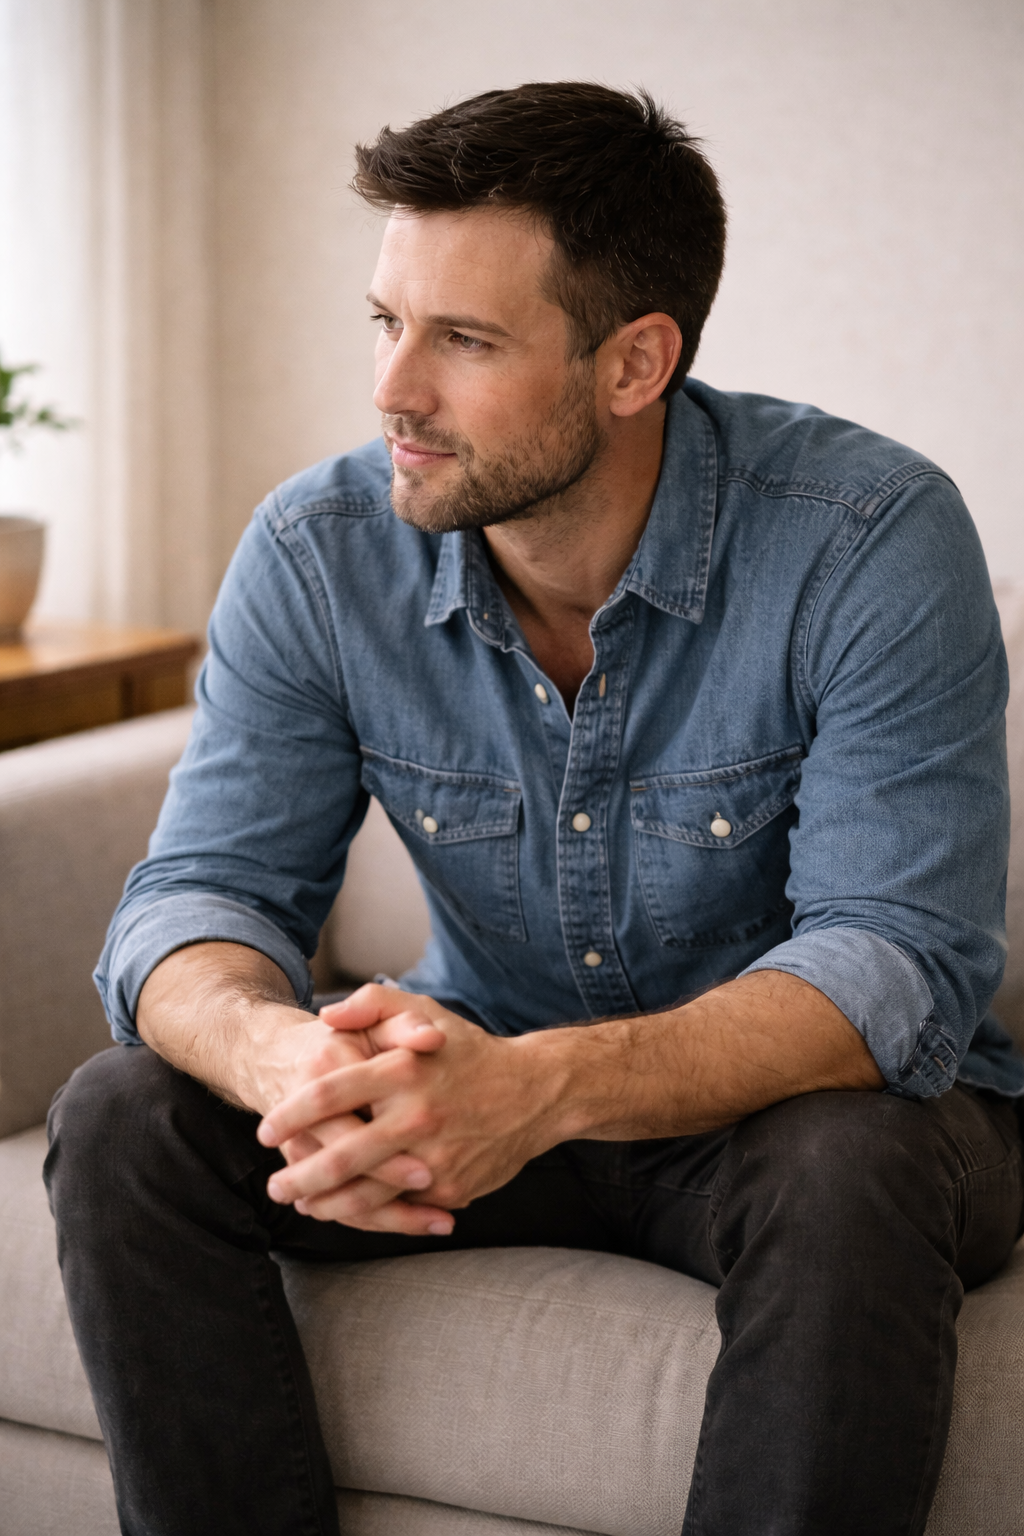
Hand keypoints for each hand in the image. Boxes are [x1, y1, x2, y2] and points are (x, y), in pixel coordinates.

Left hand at [264, 1004, 456, 1233]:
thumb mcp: (424, 1012)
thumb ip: (372, 1004)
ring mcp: (435, 1156)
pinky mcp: (450, 1186)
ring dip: (326, 1204)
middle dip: (298, 1176)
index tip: (265, 1131)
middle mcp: (417, 1115)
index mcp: (403, 1070)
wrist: (536, 1092)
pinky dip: (368, 1213)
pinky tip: (346, 1211)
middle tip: (273, 1186)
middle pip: (339, 1157)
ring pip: (365, 1194)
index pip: (328, 1096)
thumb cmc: (469, 1051)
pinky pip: (400, 1206)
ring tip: (303, 1203)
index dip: (289, 1117)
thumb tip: (326, 1017)